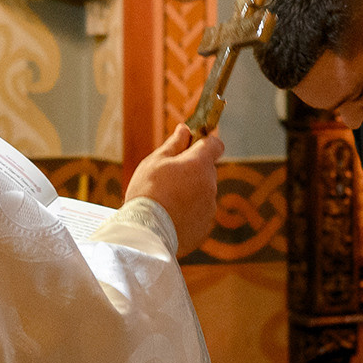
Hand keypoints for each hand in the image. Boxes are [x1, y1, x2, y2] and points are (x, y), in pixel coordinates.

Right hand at [123, 124, 223, 256]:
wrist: (146, 232)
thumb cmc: (148, 191)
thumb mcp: (156, 161)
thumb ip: (174, 144)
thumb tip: (185, 129)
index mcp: (200, 164)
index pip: (215, 145)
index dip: (204, 142)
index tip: (191, 145)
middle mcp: (211, 184)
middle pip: (207, 170)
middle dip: (192, 170)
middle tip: (168, 178)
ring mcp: (210, 207)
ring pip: (203, 192)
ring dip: (191, 192)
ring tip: (166, 201)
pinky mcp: (205, 226)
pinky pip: (200, 213)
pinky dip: (189, 212)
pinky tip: (170, 216)